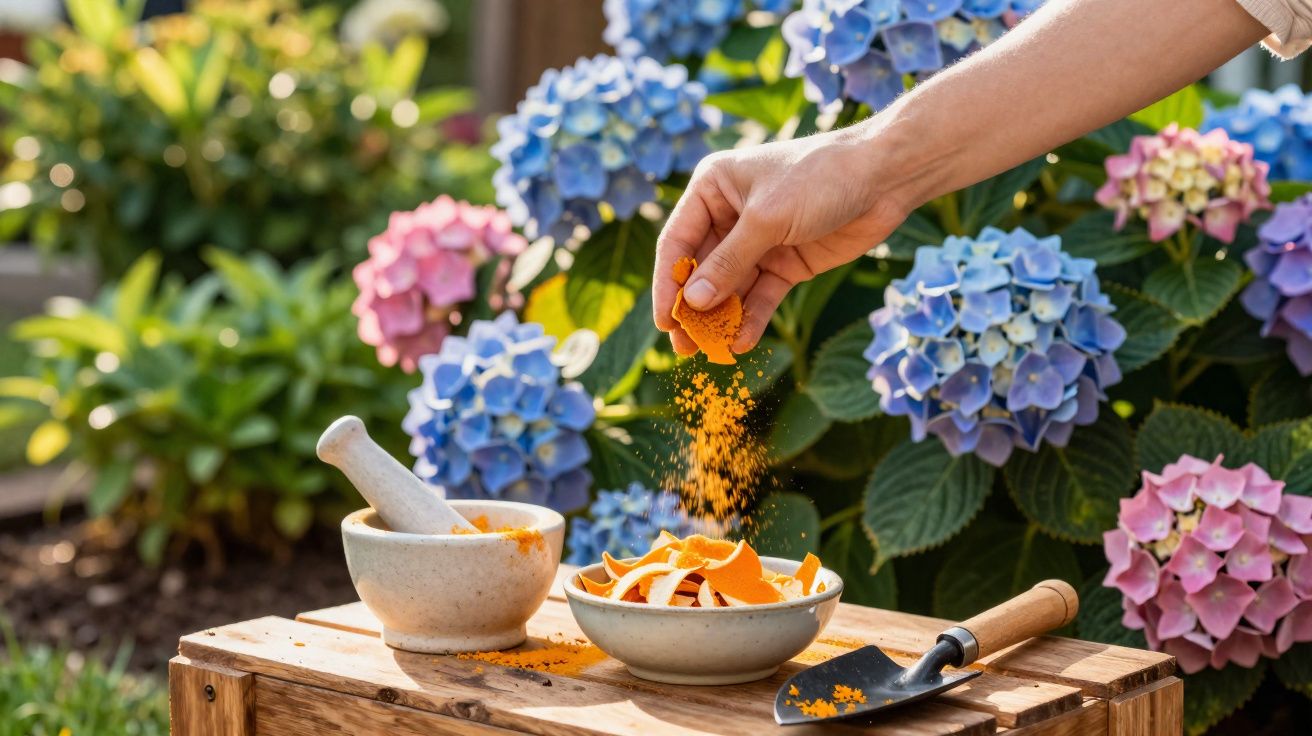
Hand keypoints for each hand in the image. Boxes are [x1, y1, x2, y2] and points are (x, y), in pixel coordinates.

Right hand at [652, 122, 912, 355]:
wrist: (884, 177)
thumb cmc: (819, 178)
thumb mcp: (767, 219)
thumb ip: (729, 263)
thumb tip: (692, 303)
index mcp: (712, 189)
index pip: (677, 242)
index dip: (668, 283)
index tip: (663, 321)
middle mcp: (729, 215)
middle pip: (700, 270)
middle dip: (693, 308)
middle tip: (683, 346)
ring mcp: (758, 241)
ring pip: (730, 287)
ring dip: (721, 319)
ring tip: (710, 351)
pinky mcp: (786, 262)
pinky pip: (761, 295)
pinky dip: (752, 318)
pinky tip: (742, 341)